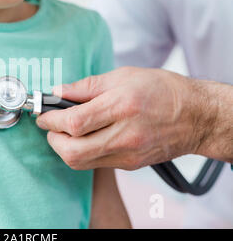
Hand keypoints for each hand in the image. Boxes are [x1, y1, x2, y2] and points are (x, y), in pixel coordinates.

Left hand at [35, 67, 220, 169]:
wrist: (196, 116)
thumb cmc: (162, 90)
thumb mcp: (123, 76)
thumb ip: (86, 86)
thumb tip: (58, 91)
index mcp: (121, 107)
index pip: (75, 122)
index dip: (51, 120)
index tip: (43, 115)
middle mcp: (124, 135)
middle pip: (72, 151)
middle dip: (52, 139)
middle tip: (50, 126)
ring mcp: (127, 154)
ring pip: (80, 162)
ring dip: (64, 148)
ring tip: (65, 131)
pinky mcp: (129, 164)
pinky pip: (95, 163)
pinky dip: (82, 152)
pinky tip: (84, 137)